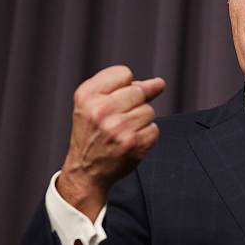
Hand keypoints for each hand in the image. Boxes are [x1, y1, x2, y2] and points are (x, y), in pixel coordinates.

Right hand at [57, 65, 165, 220]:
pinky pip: (154, 129)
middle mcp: (100, 110)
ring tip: (122, 132)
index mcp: (87, 95)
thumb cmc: (92, 133)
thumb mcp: (94, 103)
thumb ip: (124, 88)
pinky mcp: (133, 144)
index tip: (114, 100)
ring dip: (141, 121)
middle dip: (134, 103)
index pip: (124, 73)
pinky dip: (146, 136)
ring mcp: (117, 128)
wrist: (85, 170)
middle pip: (139, 91)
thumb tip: (159, 83)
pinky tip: (130, 142)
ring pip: (149, 111)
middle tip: (118, 119)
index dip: (124, 86)